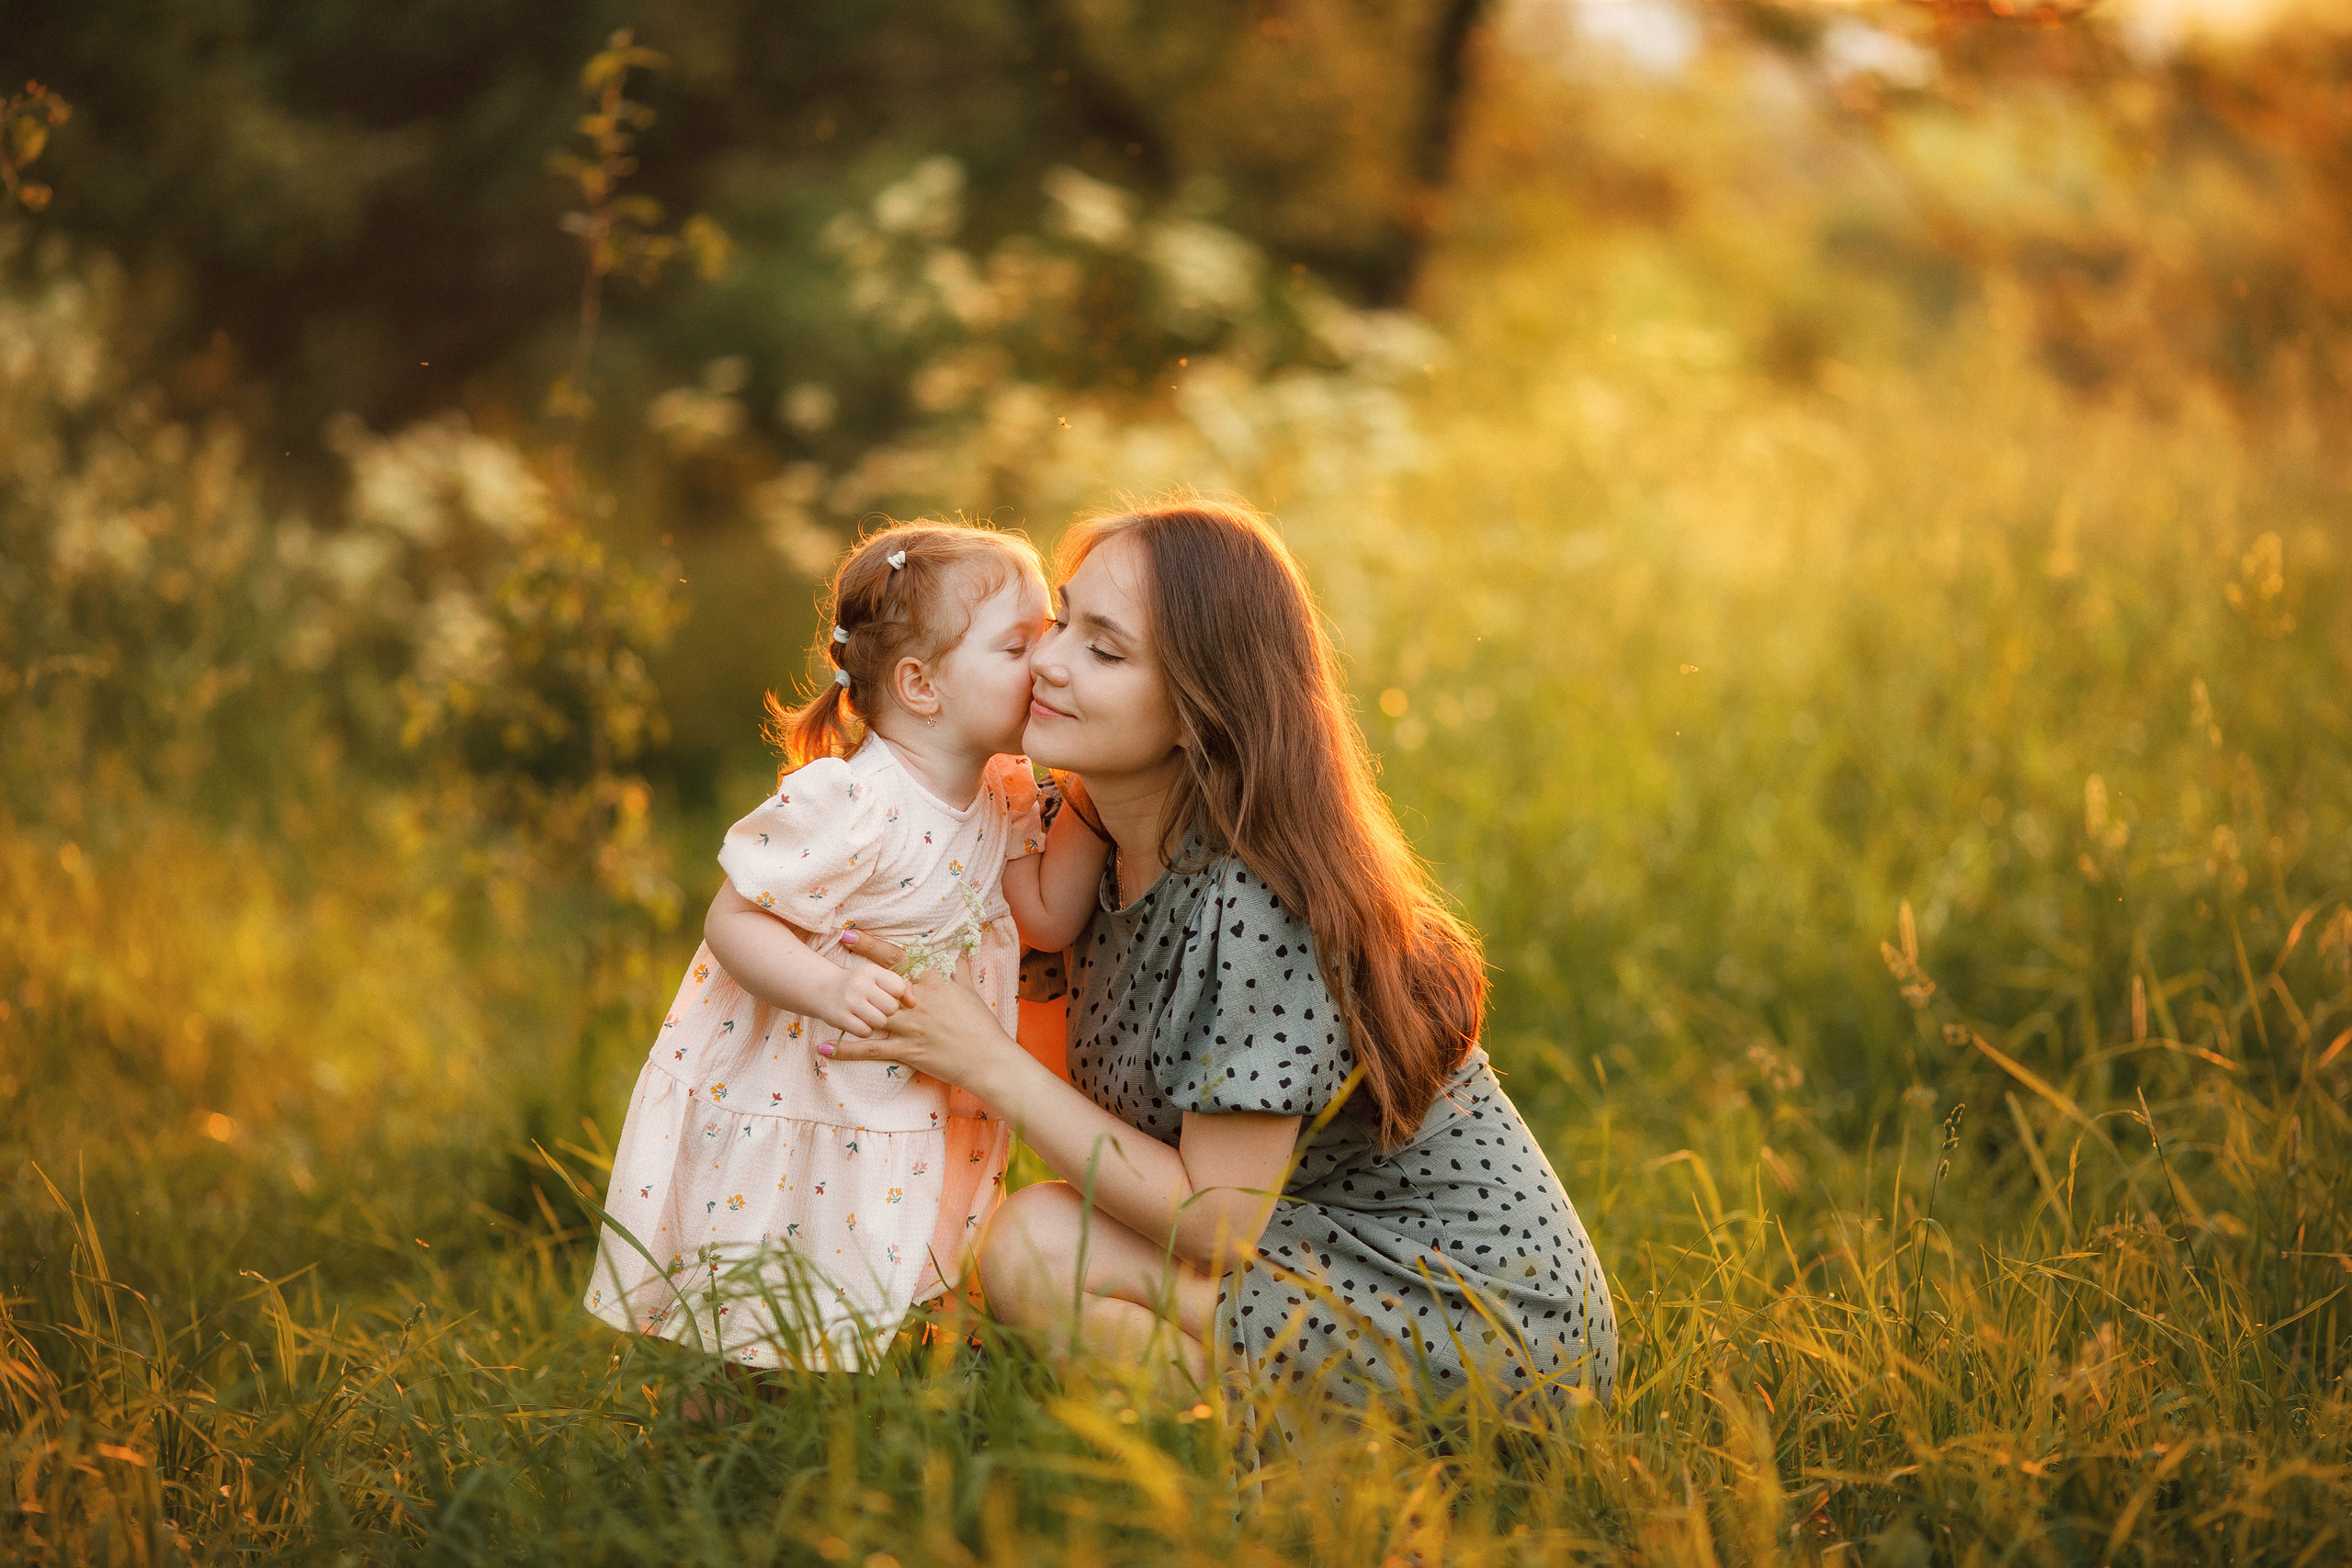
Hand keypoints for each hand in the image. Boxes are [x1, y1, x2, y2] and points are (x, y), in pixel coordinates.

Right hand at [815, 957, 909, 1037]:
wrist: (823, 989)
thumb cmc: (860, 984)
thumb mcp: (877, 977)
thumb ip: (900, 985)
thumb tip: (914, 1003)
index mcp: (871, 971)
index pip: (899, 988)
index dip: (898, 996)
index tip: (891, 996)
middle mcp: (859, 984)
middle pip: (891, 1008)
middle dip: (888, 1011)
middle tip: (878, 1007)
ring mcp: (848, 1001)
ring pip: (880, 1022)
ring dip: (877, 1022)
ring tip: (869, 1014)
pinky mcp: (839, 1017)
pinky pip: (865, 1032)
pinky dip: (865, 1030)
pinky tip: (860, 1022)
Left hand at [826, 929, 1010, 1083]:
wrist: (988, 1058)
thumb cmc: (981, 1023)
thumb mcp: (969, 990)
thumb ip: (960, 967)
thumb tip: (962, 947)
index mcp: (932, 982)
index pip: (896, 958)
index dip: (870, 945)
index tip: (849, 934)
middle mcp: (916, 1001)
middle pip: (877, 983)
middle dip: (850, 973)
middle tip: (824, 962)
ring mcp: (909, 1027)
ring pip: (870, 1015)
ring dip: (844, 1012)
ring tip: (820, 1006)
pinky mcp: (906, 1051)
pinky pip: (871, 1049)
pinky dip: (847, 1050)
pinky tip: (826, 1049)